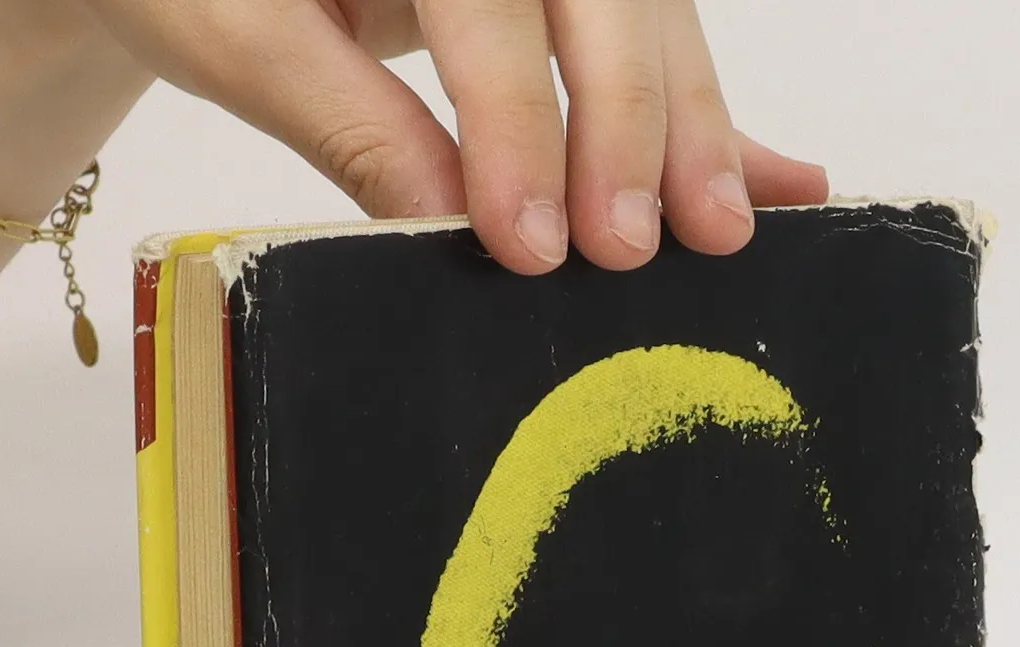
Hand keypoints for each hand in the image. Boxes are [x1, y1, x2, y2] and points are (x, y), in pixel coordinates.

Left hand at [70, 0, 827, 271]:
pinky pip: (654, 33)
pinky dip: (706, 111)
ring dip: (690, 124)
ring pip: (648, 10)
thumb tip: (444, 225)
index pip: (488, 0)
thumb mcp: (241, 35)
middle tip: (632, 249)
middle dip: (627, 125)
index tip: (530, 243)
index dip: (518, 125)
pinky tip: (778, 177)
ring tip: (721, 229)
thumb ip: (348, 123)